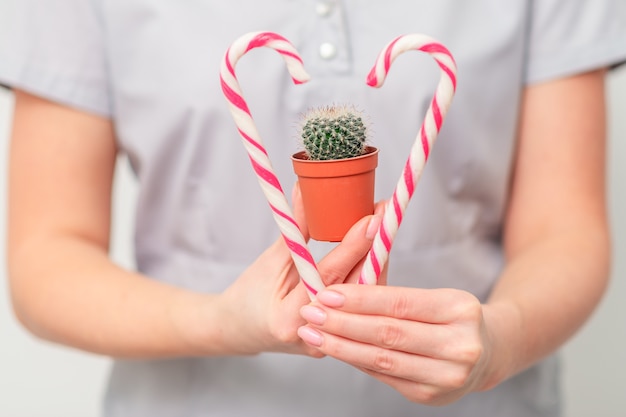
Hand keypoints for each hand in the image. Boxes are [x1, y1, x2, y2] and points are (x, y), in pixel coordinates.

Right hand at [215, 184, 382, 356]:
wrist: (241, 330)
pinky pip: (361, 305)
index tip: (372, 217)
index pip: (329, 276)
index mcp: (287, 318)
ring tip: (384, 228)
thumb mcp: (270, 260)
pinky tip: (377, 253)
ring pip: (365, 299)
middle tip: (386, 215)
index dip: (353, 244)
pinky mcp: (339, 338)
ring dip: (377, 261)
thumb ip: (293, 228)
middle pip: (355, 289)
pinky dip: (369, 277)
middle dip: (375, 249)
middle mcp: (313, 335)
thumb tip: (306, 189)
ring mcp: (329, 341)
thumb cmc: (249, 295)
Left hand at [298, 285, 495, 404]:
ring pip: (382, 359)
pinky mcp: (431, 396)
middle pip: (388, 333)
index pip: (400, 303)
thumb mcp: (437, 296)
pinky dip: (355, 361)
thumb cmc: (453, 317)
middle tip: (310, 312)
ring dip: (341, 346)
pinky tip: (334, 349)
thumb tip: (340, 293)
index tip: (326, 293)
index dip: (359, 298)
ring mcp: (447, 376)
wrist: (487, 352)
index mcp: (460, 309)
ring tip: (312, 333)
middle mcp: (459, 346)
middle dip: (342, 323)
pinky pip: (384, 375)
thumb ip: (395, 295)